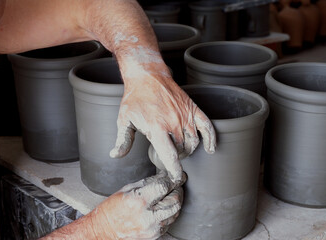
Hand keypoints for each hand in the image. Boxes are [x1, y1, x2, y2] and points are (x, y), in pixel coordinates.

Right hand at [90, 171, 186, 239]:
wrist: (104, 230)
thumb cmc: (112, 209)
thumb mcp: (127, 189)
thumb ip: (148, 182)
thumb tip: (164, 176)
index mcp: (138, 200)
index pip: (164, 186)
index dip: (172, 179)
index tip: (176, 176)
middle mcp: (147, 216)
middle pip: (174, 200)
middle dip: (178, 189)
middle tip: (176, 184)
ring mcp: (152, 227)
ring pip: (175, 211)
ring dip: (176, 201)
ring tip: (171, 194)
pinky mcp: (154, 235)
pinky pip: (170, 221)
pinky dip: (171, 212)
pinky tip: (165, 207)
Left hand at [109, 48, 215, 183]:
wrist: (147, 76)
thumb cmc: (135, 98)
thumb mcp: (124, 120)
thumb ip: (123, 140)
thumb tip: (115, 155)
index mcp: (157, 128)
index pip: (170, 156)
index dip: (175, 171)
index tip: (176, 178)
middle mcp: (174, 123)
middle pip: (182, 150)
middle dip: (177, 158)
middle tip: (170, 155)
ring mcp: (185, 116)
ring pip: (193, 141)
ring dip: (188, 149)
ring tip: (180, 148)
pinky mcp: (192, 109)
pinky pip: (207, 126)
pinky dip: (211, 138)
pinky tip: (210, 148)